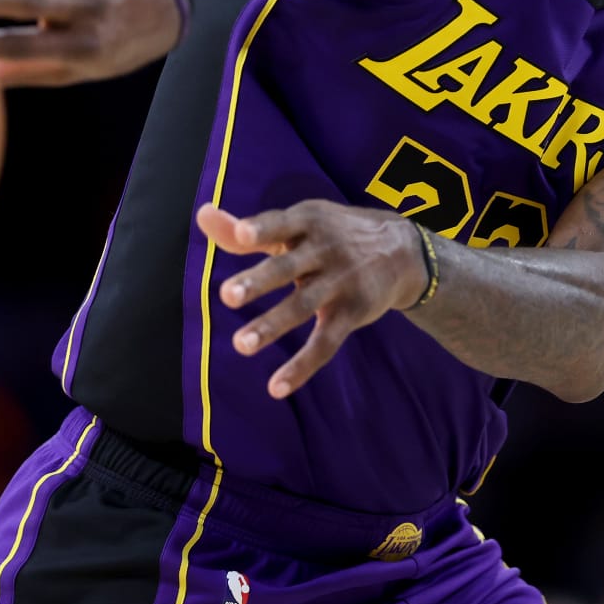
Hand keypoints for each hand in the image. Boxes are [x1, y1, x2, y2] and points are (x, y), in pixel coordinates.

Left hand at [198, 201, 427, 398]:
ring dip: (272, 325)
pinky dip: (302, 366)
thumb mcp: (298, 224)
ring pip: (303, 306)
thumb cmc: (332, 235)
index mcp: (307, 222)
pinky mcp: (351, 313)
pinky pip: (325, 343)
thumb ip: (248, 229)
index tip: (242, 235)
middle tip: (227, 295)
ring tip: (241, 345)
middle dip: (259, 281)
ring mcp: (340, 282)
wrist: (402, 250)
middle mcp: (324, 250)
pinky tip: (276, 387)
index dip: (262, 229)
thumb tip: (201, 216)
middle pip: (288, 266)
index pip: (281, 224)